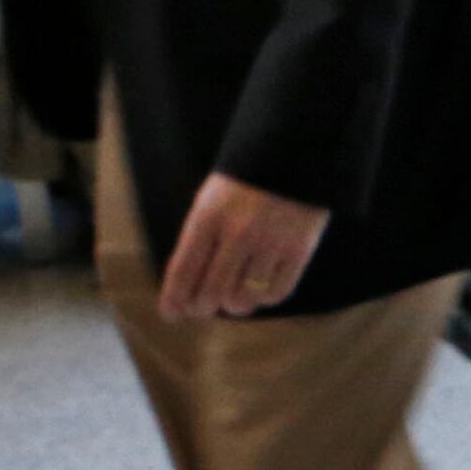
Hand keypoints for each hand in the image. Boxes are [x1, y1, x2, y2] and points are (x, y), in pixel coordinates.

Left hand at [159, 172, 328, 319]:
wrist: (295, 156)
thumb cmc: (246, 183)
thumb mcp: (211, 201)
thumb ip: (198, 239)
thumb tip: (187, 287)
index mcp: (208, 216)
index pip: (183, 269)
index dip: (174, 298)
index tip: (171, 314)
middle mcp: (237, 232)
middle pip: (211, 291)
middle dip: (202, 307)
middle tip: (202, 309)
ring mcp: (270, 242)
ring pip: (244, 297)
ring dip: (235, 305)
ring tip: (234, 300)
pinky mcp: (299, 249)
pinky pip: (277, 292)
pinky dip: (265, 299)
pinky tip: (261, 291)